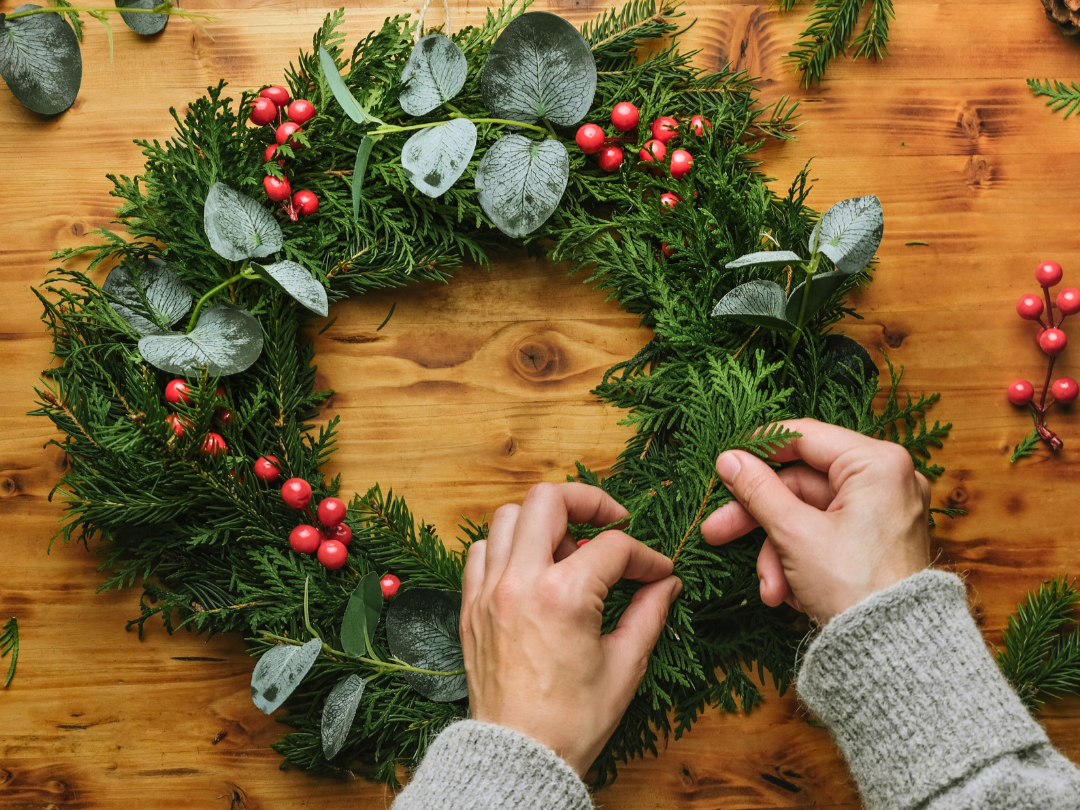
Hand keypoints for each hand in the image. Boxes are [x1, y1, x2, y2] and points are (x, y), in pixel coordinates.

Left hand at [460, 482, 680, 774]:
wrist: (518, 758)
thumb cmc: (571, 721)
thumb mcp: (624, 666)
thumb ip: (648, 614)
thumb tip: (666, 584)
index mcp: (563, 596)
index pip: (613, 546)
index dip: (646, 556)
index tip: (658, 574)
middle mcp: (520, 581)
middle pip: (549, 499)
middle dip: (588, 501)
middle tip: (611, 522)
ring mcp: (488, 591)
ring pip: (508, 516)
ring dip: (544, 521)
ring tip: (569, 548)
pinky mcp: (470, 607)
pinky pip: (481, 551)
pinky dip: (508, 546)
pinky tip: (532, 568)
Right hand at [700, 418, 930, 622]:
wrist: (895, 655)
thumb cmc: (856, 589)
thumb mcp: (794, 534)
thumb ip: (758, 490)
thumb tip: (729, 460)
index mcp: (878, 464)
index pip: (804, 437)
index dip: (758, 449)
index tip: (724, 464)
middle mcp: (888, 481)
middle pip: (801, 485)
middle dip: (760, 521)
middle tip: (717, 531)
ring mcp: (885, 512)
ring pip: (809, 517)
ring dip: (779, 552)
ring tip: (771, 589)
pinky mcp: (879, 541)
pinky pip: (827, 536)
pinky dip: (802, 560)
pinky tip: (791, 594)